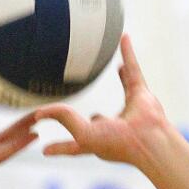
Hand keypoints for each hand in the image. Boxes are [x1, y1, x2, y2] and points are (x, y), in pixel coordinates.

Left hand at [33, 34, 168, 169]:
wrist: (148, 140)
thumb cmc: (117, 143)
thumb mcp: (83, 134)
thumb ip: (63, 119)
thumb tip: (40, 113)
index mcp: (98, 141)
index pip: (74, 144)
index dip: (61, 146)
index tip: (46, 150)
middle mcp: (114, 128)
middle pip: (100, 120)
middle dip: (96, 120)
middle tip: (89, 116)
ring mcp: (130, 110)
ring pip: (124, 88)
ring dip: (122, 78)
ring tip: (118, 68)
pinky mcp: (141, 94)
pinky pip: (133, 69)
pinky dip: (129, 54)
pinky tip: (124, 38)